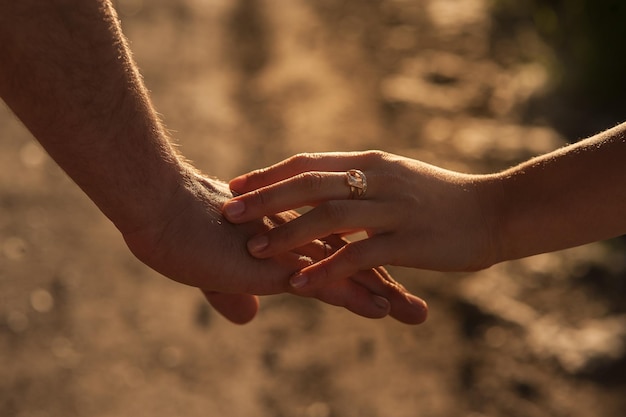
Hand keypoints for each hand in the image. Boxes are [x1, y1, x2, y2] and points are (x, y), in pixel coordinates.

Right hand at [123, 173, 427, 323]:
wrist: (158, 206)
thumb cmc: (179, 233)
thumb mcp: (211, 271)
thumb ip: (234, 292)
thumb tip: (249, 317)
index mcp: (289, 231)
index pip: (337, 247)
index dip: (365, 263)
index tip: (396, 277)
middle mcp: (298, 236)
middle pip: (354, 258)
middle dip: (390, 278)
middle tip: (421, 296)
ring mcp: (290, 248)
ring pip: (347, 271)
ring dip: (385, 293)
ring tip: (417, 313)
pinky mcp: (276, 263)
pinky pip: (323, 280)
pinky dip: (354, 296)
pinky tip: (382, 310)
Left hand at [223, 151, 496, 292]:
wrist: (497, 211)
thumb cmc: (443, 198)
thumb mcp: (398, 178)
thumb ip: (362, 178)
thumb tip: (326, 183)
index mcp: (371, 163)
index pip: (309, 163)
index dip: (271, 174)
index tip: (238, 184)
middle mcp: (378, 180)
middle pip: (310, 183)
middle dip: (266, 197)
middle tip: (229, 210)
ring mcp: (393, 209)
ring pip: (330, 217)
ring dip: (289, 233)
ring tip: (256, 249)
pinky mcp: (409, 241)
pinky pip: (359, 254)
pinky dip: (326, 268)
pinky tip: (300, 282)